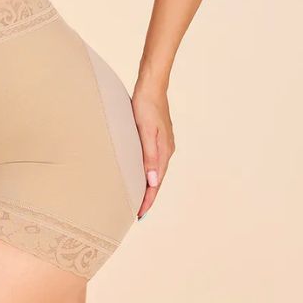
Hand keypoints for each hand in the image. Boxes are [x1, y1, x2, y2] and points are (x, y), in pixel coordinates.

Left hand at [129, 84, 174, 219]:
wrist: (151, 86)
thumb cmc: (146, 106)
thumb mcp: (145, 131)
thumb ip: (149, 156)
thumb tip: (152, 182)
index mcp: (164, 152)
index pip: (155, 184)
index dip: (147, 201)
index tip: (139, 215)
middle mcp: (166, 151)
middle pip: (157, 181)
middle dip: (148, 198)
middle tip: (137, 213)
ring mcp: (163, 145)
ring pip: (155, 173)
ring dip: (148, 186)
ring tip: (138, 199)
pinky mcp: (158, 139)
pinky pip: (153, 162)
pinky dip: (147, 173)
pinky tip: (141, 174)